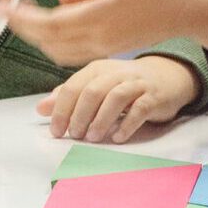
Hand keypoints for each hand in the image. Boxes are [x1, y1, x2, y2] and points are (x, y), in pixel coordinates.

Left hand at [0, 0, 207, 64]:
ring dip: (34, 35)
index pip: (49, 24)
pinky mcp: (111, 47)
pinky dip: (52, 43)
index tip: (1, 4)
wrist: (198, 7)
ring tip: (18, 16)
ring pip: (57, 49)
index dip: (21, 17)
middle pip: (47, 40)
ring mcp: (106, 46)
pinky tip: (48, 28)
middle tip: (1, 8)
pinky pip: (71, 53)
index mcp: (103, 17)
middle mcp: (101, 37)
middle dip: (21, 26)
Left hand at [40, 56, 199, 142]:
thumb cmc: (124, 84)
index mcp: (97, 70)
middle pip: (92, 92)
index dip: (61, 110)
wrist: (167, 76)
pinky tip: (117, 137)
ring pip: (114, 98)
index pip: (73, 87)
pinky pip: (140, 109)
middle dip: (79, 115)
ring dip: (100, 120)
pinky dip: (127, 124)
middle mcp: (116, 73)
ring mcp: (136, 84)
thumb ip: (69, 96)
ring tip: (92, 138)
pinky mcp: (154, 97)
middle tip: (74, 135)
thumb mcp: (95, 85)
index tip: (56, 131)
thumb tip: (40, 109)